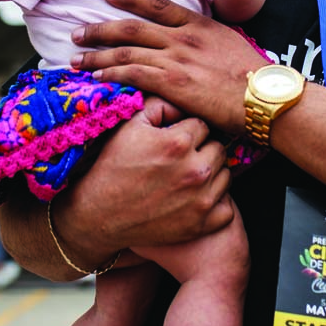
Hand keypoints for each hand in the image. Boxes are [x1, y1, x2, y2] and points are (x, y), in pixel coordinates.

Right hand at [63, 96, 235, 251]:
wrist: (99, 216)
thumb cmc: (113, 168)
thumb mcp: (129, 126)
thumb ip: (159, 104)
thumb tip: (182, 100)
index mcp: (179, 143)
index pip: (202, 125)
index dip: (188, 131)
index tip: (174, 142)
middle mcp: (195, 171)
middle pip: (218, 148)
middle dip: (202, 150)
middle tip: (181, 161)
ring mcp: (201, 201)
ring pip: (225, 176)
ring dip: (211, 175)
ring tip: (186, 179)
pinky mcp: (202, 225)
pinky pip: (227, 209)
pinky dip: (216, 204)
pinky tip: (196, 200)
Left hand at [72, 0, 269, 133]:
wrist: (266, 97)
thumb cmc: (255, 78)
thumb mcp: (230, 46)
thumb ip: (207, 43)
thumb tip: (193, 49)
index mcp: (199, 25)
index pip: (157, 4)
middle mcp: (184, 38)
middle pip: (132, 27)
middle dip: (100, 29)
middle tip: (78, 32)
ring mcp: (177, 59)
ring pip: (126, 52)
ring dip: (97, 54)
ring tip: (76, 58)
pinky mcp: (173, 83)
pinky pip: (133, 74)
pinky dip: (111, 74)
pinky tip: (97, 77)